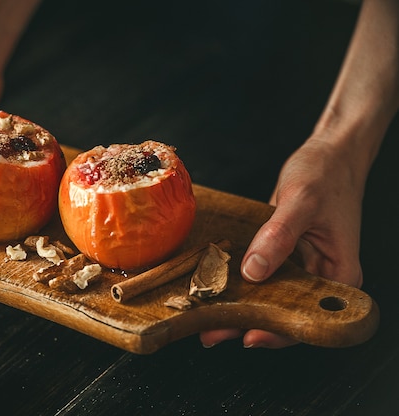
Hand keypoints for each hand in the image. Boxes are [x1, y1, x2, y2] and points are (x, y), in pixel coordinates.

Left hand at [200, 136, 364, 347]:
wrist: (328, 153)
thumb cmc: (326, 174)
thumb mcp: (302, 202)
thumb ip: (278, 236)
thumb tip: (254, 271)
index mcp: (338, 273)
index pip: (311, 315)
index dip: (280, 331)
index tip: (249, 335)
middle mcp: (320, 276)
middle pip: (284, 311)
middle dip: (247, 323)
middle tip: (210, 331)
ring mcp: (299, 266)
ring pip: (268, 295)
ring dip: (238, 305)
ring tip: (205, 315)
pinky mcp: (281, 254)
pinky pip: (259, 274)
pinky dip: (238, 280)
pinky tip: (213, 285)